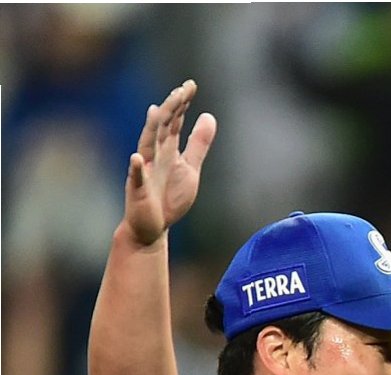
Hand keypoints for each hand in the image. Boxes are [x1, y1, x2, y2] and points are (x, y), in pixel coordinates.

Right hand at [124, 80, 216, 245]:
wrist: (154, 227)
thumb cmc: (170, 197)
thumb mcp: (190, 168)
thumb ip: (198, 144)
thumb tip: (209, 115)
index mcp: (168, 149)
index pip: (174, 121)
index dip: (181, 104)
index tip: (190, 85)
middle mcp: (155, 155)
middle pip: (161, 127)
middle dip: (170, 110)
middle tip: (180, 91)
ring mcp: (144, 170)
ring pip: (147, 145)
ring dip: (151, 129)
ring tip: (157, 111)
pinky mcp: (137, 189)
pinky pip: (136, 176)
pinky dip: (137, 167)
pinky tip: (137, 158)